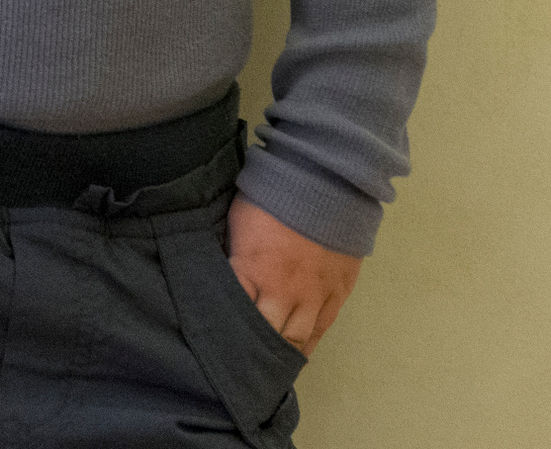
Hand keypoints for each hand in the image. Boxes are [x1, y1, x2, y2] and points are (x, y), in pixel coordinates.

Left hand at [225, 193, 360, 355]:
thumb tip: (221, 271)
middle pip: (266, 336)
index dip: (222, 329)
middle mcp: (283, 291)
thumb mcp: (237, 220)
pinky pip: (323, 328)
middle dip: (253, 351)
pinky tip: (298, 354)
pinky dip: (309, 344)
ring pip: (297, 339)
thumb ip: (233, 252)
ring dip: (282, 355)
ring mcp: (314, 295)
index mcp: (252, 269)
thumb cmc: (273, 192)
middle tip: (240, 367)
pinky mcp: (338, 292)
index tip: (212, 344)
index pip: (232, 312)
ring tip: (268, 369)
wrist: (326, 179)